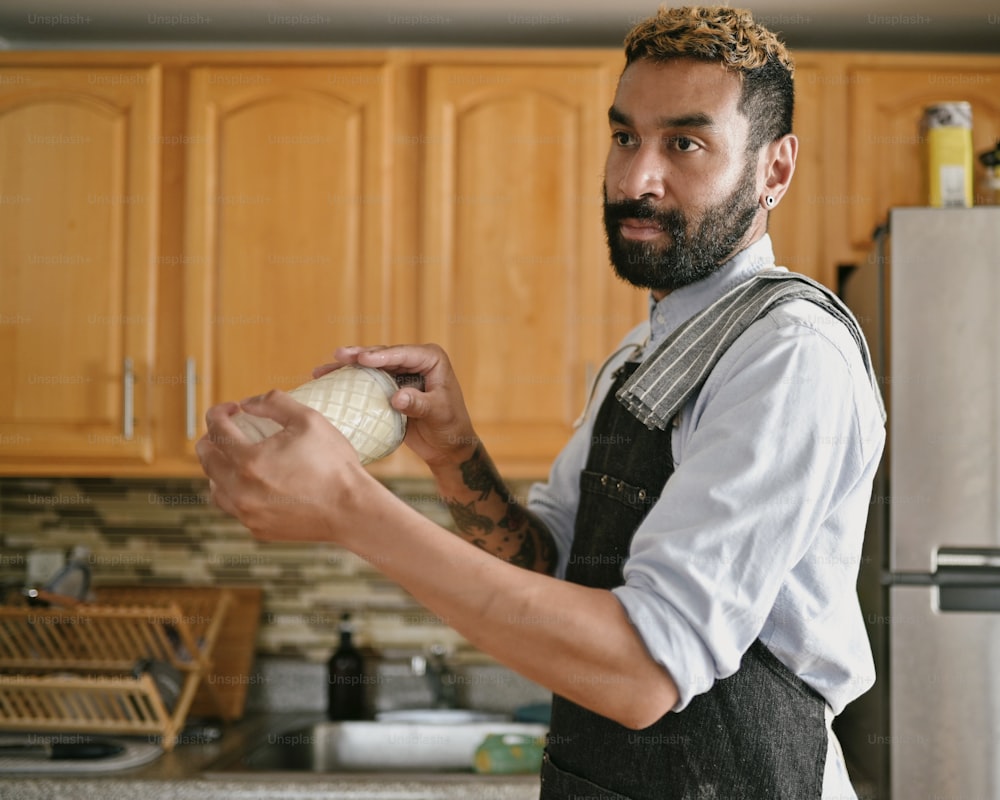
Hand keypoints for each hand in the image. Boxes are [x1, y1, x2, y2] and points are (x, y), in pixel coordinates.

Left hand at [195, 390, 371, 542]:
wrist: (352, 510)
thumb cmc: (334, 464)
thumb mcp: (309, 419)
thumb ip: (274, 403)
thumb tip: (248, 403)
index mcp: (250, 460)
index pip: (216, 430)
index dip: (219, 412)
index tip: (232, 408)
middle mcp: (241, 490)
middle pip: (207, 459)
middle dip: (213, 438)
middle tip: (230, 430)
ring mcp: (247, 513)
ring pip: (215, 487)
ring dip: (219, 468)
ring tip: (235, 458)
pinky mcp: (258, 528)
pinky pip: (234, 508)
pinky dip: (235, 492)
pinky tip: (252, 483)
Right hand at [316, 344, 479, 469]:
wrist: (447, 447)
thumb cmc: (450, 427)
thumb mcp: (438, 413)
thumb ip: (418, 404)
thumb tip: (396, 398)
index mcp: (431, 359)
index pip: (403, 354)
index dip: (382, 355)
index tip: (362, 359)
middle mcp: (414, 361)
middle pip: (382, 355)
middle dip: (358, 356)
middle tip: (338, 355)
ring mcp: (400, 374)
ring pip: (370, 368)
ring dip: (347, 368)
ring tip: (323, 369)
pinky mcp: (389, 388)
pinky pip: (368, 383)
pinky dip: (350, 383)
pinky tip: (329, 382)